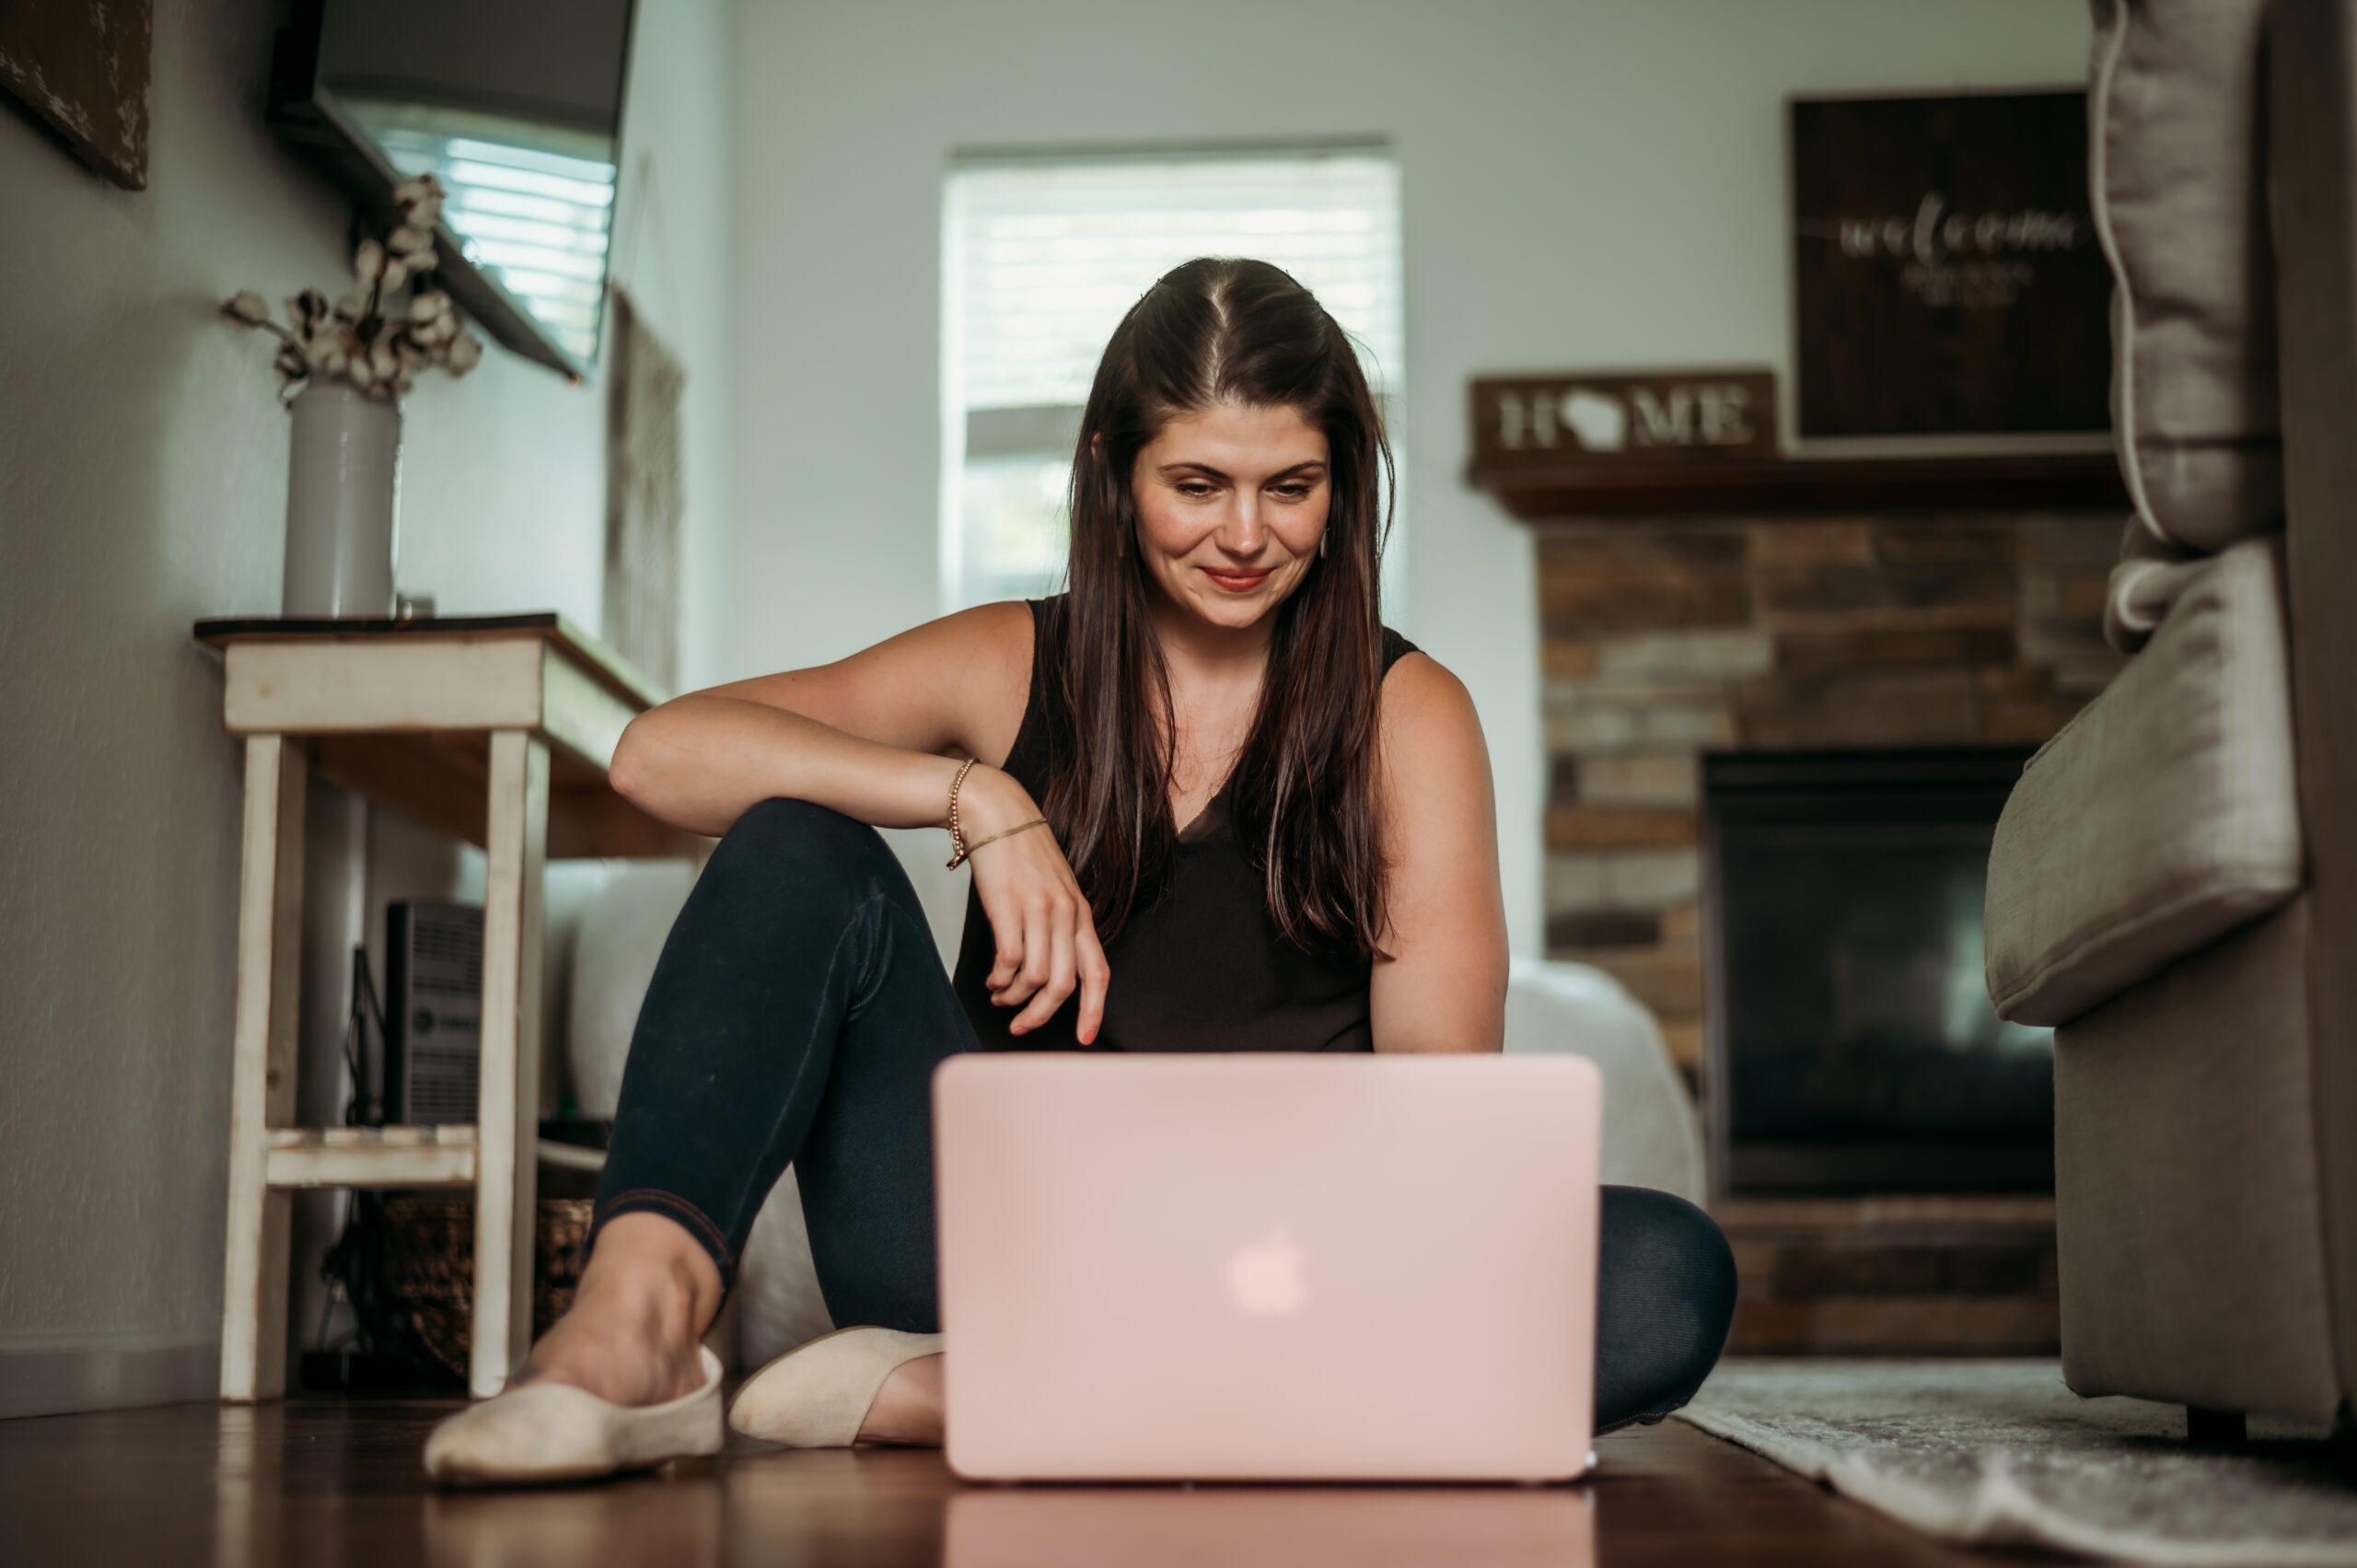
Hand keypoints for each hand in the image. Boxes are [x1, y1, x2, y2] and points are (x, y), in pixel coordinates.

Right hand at [958, 767, 1110, 1042]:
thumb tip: (1049, 974)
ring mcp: (1039, 911)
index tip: (1083, 1038)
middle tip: (1021, 1026)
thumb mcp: (1054, 890)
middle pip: (1064, 985)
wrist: (997, 814)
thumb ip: (1059, 927)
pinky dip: (999, 979)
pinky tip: (991, 979)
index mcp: (1081, 914)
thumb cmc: (1022, 855)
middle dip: (1042, 1015)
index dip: (1093, 1010)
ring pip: (1035, 978)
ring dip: (1013, 997)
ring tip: (999, 995)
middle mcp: (1066, 915)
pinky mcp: (1009, 907)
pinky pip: (1009, 961)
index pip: (1098, 972)